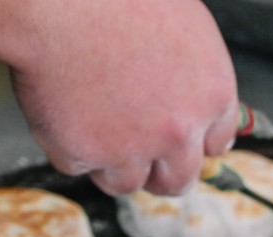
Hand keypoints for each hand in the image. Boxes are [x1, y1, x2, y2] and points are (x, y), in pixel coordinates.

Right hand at [8, 0, 239, 195]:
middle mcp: (178, 130)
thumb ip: (192, 71)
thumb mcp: (181, 23)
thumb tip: (190, 97)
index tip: (183, 144)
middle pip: (178, 179)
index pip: (217, 142)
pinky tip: (62, 105)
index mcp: (211, 93)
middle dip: (160, 172)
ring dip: (111, 162)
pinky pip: (76, 165)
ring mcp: (131, 148)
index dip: (195, 144)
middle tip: (138, 152)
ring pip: (126, 182)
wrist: (55, 0)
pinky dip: (67, 143)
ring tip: (92, 118)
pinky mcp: (84, 154)